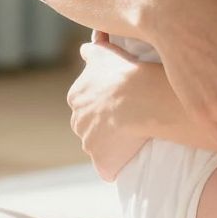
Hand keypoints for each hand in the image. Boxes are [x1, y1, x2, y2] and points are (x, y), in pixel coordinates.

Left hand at [66, 36, 154, 180]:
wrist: (140, 97)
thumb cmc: (124, 72)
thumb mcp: (103, 52)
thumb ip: (91, 50)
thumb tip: (85, 48)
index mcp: (76, 97)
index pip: (86, 104)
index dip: (104, 104)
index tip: (120, 102)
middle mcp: (77, 122)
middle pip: (90, 127)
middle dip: (104, 125)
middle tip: (128, 119)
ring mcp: (89, 144)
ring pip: (98, 147)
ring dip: (111, 145)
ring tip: (133, 136)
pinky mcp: (102, 162)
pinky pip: (107, 169)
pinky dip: (114, 167)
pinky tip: (127, 159)